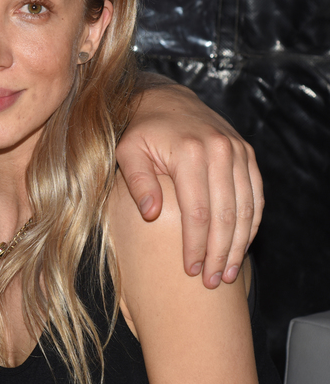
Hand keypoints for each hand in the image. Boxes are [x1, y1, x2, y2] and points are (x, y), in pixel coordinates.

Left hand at [116, 77, 262, 288]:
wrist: (165, 101)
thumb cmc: (140, 132)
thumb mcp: (127, 152)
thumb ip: (137, 182)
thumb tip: (151, 214)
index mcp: (188, 153)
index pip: (196, 211)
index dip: (196, 245)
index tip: (191, 271)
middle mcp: (219, 151)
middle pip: (225, 214)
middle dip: (220, 253)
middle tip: (214, 282)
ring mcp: (237, 151)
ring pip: (246, 208)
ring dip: (240, 245)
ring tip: (230, 273)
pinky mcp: (247, 154)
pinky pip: (256, 196)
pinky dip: (251, 224)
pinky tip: (242, 247)